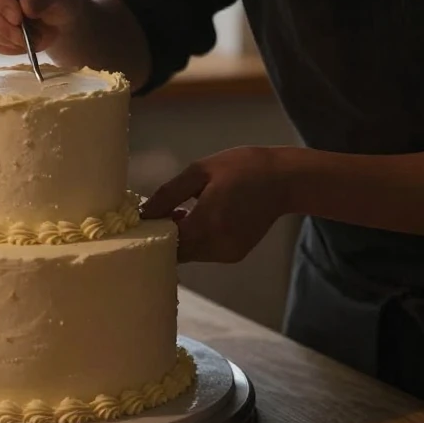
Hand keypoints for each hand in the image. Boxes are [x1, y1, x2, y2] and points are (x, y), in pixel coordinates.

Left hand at [140, 146, 287, 262]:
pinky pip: (204, 251)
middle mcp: (217, 247)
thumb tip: (143, 212)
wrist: (284, 180)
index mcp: (207, 224)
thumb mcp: (200, 172)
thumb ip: (169, 194)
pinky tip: (196, 217)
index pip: (165, 243)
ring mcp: (227, 254)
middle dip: (162, 236)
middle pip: (176, 253)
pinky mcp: (235, 254)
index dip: (150, 233)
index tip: (139, 219)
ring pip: (189, 254)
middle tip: (157, 212)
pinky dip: (194, 239)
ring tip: (178, 211)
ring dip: (179, 237)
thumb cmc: (241, 167)